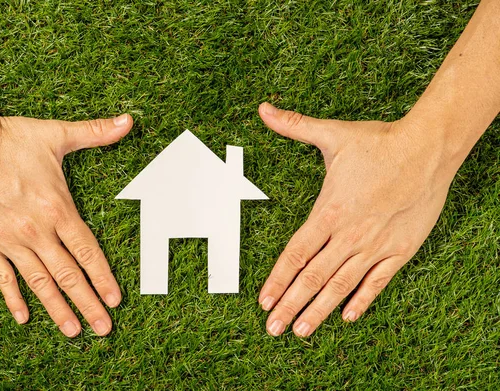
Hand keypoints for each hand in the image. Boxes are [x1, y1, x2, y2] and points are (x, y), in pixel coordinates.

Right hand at [0, 111, 132, 336]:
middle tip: (104, 328)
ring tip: (73, 331)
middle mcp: (37, 230)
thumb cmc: (11, 139)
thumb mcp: (58, 134)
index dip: (103, 278)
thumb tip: (128, 121)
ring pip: (39, 282)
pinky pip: (2, 277)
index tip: (116, 299)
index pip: (88, 252)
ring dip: (57, 308)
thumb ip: (96, 133)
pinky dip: (13, 298)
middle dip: (88, 303)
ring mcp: (10, 240)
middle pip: (68, 274)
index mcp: (58, 209)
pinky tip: (24, 317)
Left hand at [257, 102, 455, 336]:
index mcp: (328, 212)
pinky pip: (377, 282)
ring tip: (300, 331)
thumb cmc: (379, 144)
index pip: (294, 254)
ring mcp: (374, 245)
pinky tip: (347, 317)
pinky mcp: (400, 250)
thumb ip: (294, 126)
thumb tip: (264, 109)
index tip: (263, 300)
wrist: (428, 149)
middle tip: (272, 328)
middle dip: (290, 305)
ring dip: (319, 311)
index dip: (276, 279)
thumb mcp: (332, 134)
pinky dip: (362, 300)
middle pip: (312, 277)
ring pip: (340, 286)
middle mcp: (348, 235)